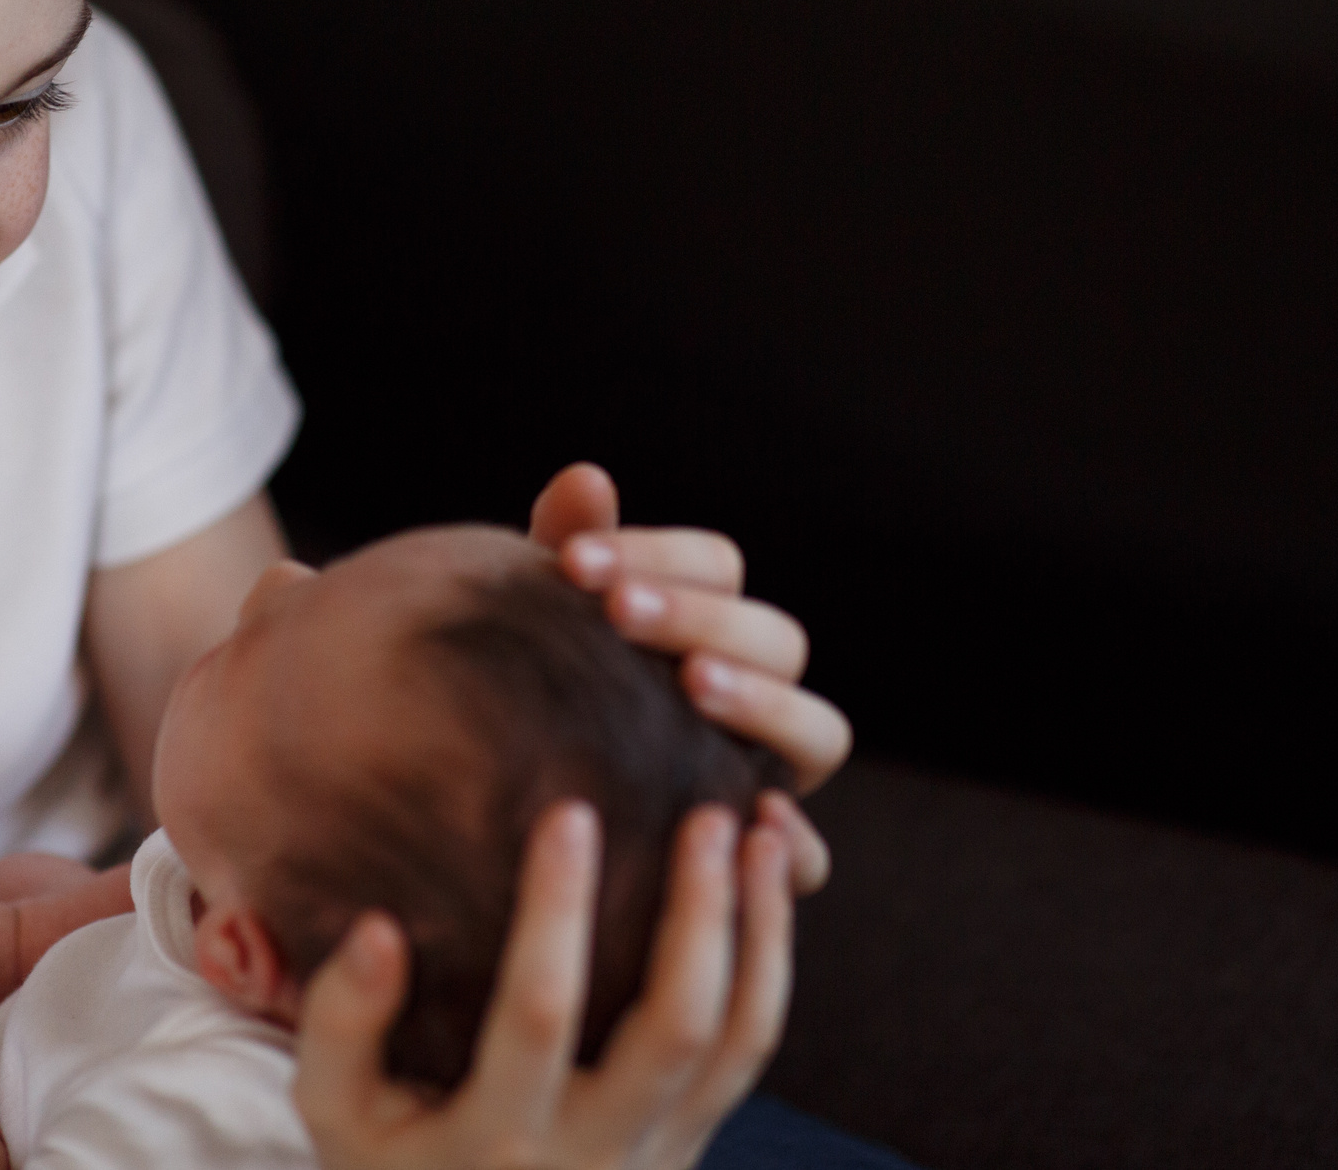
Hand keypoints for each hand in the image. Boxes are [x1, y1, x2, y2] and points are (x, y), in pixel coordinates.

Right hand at [294, 801, 792, 1169]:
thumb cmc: (394, 1164)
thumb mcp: (335, 1113)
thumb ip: (341, 1025)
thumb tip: (380, 931)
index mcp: (499, 1140)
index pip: (541, 1014)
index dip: (558, 913)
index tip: (569, 812)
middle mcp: (597, 1152)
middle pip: (677, 1028)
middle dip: (701, 914)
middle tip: (708, 814)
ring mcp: (658, 1151)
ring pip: (741, 1040)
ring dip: (762, 930)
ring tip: (769, 832)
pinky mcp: (690, 1138)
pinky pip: (752, 1052)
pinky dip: (771, 963)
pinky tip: (770, 885)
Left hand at [529, 462, 851, 890]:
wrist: (519, 833)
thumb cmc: (538, 707)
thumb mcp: (545, 636)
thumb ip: (568, 556)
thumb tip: (587, 477)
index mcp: (712, 626)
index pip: (717, 565)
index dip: (657, 554)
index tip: (572, 561)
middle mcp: (761, 694)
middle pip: (774, 635)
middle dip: (700, 616)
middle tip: (619, 610)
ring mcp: (776, 775)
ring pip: (818, 730)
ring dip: (762, 701)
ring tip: (691, 685)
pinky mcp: (767, 860)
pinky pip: (808, 856)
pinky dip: (792, 843)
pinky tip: (748, 818)